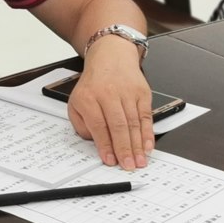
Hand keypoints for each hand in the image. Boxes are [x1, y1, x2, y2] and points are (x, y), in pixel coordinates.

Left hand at [66, 40, 153, 170]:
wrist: (111, 56)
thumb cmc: (93, 84)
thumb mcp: (76, 102)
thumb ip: (82, 124)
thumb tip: (96, 143)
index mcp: (89, 97)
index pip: (98, 125)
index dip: (105, 145)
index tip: (110, 161)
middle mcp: (108, 93)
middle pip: (118, 125)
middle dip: (124, 148)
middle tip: (128, 166)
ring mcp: (127, 92)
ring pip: (134, 122)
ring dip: (137, 145)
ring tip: (139, 162)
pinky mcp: (142, 92)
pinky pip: (146, 116)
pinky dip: (148, 133)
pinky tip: (148, 147)